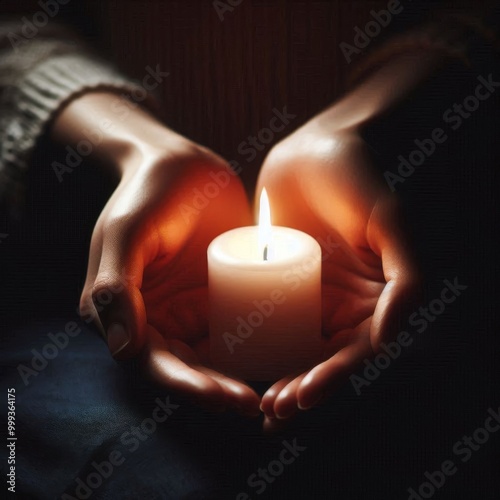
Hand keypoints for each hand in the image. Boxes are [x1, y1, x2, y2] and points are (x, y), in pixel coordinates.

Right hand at [53, 93, 259, 415]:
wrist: (183, 163)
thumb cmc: (147, 192)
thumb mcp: (127, 231)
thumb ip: (115, 286)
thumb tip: (121, 349)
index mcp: (126, 312)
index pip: (154, 364)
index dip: (186, 387)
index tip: (225, 396)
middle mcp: (159, 319)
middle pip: (188, 369)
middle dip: (218, 392)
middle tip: (254, 403)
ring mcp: (192, 308)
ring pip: (215, 357)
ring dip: (240, 378)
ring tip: (275, 392)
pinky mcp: (221, 295)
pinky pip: (240, 328)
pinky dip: (258, 348)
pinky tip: (285, 357)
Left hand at [256, 111, 420, 421]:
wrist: (316, 146)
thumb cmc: (360, 178)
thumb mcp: (390, 223)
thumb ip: (406, 278)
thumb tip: (389, 341)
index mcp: (370, 299)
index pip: (351, 353)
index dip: (329, 380)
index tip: (298, 398)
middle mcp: (338, 302)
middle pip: (318, 358)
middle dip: (297, 389)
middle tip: (269, 410)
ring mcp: (303, 292)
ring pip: (288, 345)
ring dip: (272, 375)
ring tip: (249, 399)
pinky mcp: (272, 278)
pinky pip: (260, 316)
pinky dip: (249, 342)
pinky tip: (228, 358)